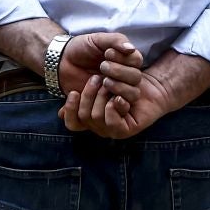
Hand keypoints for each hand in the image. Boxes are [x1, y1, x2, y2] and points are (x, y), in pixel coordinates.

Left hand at [58, 32, 143, 106]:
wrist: (62, 62)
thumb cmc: (82, 48)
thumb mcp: (98, 39)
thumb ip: (116, 40)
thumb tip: (131, 48)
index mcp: (125, 60)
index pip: (137, 61)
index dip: (124, 58)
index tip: (107, 53)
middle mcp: (124, 76)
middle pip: (136, 78)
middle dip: (119, 72)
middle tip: (102, 66)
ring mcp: (116, 90)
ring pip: (131, 94)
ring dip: (118, 86)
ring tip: (100, 79)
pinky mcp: (106, 103)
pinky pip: (117, 108)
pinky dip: (108, 100)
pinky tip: (95, 91)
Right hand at [59, 66, 174, 139]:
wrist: (150, 83)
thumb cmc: (124, 80)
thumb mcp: (99, 84)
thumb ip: (80, 96)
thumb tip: (59, 115)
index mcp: (92, 118)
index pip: (72, 123)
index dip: (69, 109)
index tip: (73, 92)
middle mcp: (100, 127)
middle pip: (83, 116)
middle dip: (89, 95)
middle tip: (98, 78)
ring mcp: (112, 131)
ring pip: (95, 117)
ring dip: (101, 97)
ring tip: (110, 84)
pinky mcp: (125, 131)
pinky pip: (111, 123)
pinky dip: (113, 108)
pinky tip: (119, 98)